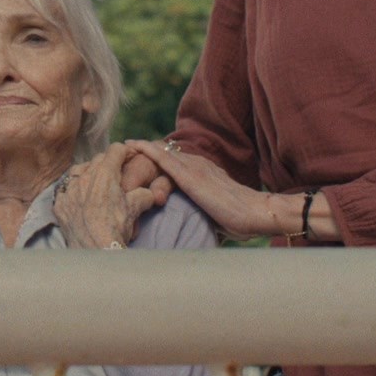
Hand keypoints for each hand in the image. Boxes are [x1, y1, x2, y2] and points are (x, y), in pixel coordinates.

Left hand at [54, 143, 159, 248]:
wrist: (95, 251)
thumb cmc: (116, 228)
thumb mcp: (135, 208)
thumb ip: (143, 194)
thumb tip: (148, 192)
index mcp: (105, 173)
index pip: (116, 150)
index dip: (126, 152)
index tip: (130, 157)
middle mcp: (84, 176)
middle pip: (98, 159)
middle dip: (108, 163)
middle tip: (116, 174)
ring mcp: (68, 189)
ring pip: (78, 171)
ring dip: (88, 173)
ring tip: (96, 184)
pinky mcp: (59, 203)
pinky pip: (66, 189)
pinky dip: (74, 191)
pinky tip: (79, 199)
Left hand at [126, 139, 281, 239]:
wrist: (256, 214)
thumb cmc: (241, 220)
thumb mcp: (215, 215)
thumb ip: (201, 216)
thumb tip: (193, 230)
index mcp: (203, 174)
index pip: (174, 162)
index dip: (155, 159)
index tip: (137, 160)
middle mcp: (197, 165)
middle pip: (164, 155)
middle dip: (142, 153)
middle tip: (120, 151)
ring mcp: (194, 168)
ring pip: (160, 154)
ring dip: (140, 150)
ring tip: (120, 147)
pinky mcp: (190, 176)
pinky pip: (163, 159)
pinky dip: (146, 151)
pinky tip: (132, 146)